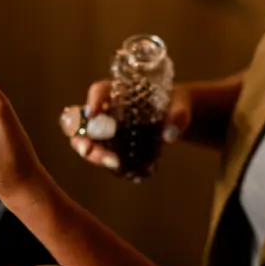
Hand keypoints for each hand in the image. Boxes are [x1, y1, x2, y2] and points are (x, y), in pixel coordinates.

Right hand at [64, 81, 192, 169]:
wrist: (175, 118)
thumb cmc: (175, 103)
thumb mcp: (181, 105)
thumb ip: (178, 116)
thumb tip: (169, 136)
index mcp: (118, 92)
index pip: (100, 91)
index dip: (93, 101)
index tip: (92, 114)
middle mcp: (106, 111)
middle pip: (83, 124)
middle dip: (85, 141)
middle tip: (97, 154)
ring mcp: (107, 131)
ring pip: (89, 145)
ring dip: (98, 157)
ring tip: (119, 166)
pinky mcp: (114, 147)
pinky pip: (106, 159)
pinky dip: (116, 168)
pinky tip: (134, 173)